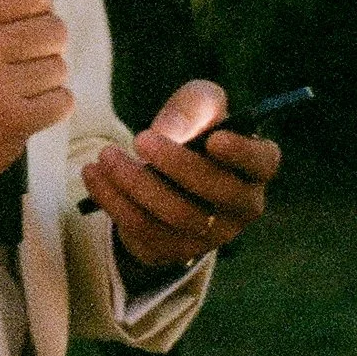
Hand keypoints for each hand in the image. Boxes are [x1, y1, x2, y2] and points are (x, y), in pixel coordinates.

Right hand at [0, 0, 72, 216]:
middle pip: (53, 29)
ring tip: (20, 92)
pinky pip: (61, 102)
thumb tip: (8, 14)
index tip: (32, 24)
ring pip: (58, 68)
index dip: (39, 10)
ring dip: (45, 81)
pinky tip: (28, 111)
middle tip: (30, 62)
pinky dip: (50, 108)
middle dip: (46, 46)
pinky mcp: (13, 123)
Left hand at [79, 79, 279, 270]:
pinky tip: (93, 176)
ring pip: (176, 215)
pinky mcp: (173, 249)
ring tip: (106, 155)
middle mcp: (241, 206)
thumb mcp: (196, 107)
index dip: (242, 153)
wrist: (163, 175)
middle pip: (217, 192)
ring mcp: (209, 234)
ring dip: (136, 183)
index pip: (263, 163)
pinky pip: (143, 230)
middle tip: (139, 138)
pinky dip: (113, 200)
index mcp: (255, 168)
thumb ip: (192, 106)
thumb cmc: (192, 133)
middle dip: (175, 164)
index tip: (214, 138)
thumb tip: (169, 132)